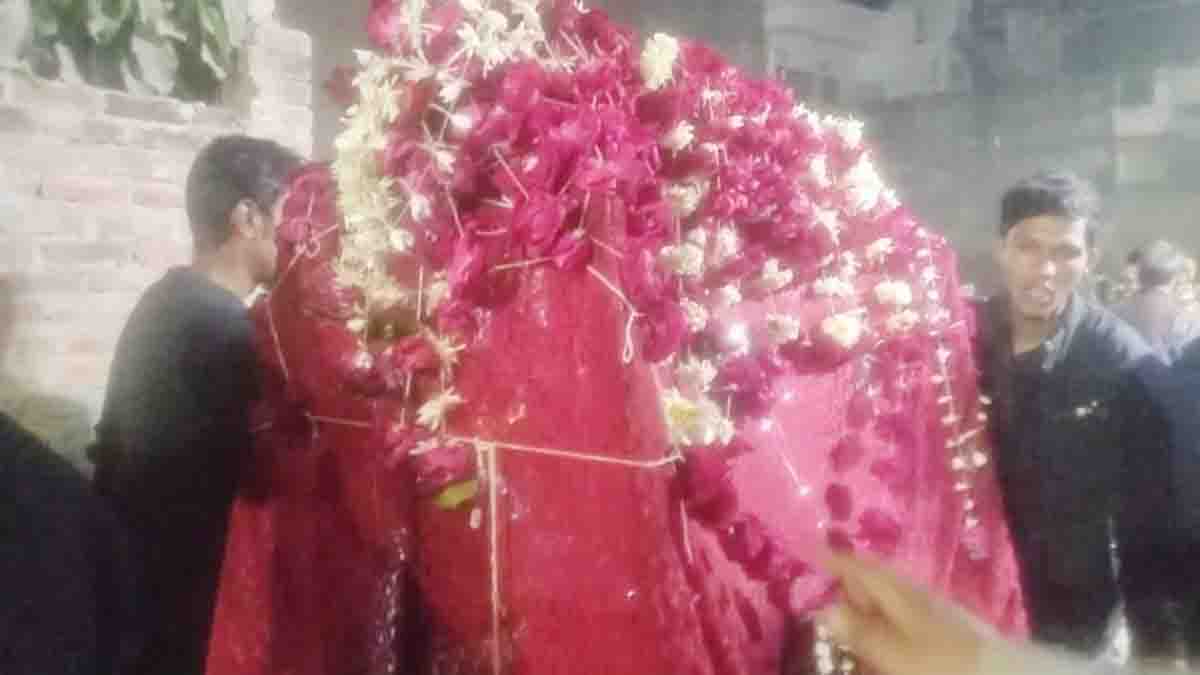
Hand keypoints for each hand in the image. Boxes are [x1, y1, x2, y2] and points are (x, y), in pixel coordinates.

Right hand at [820, 553, 988, 674]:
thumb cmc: (938, 663)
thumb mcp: (893, 651)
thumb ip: (860, 631)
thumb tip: (824, 609)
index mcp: (899, 592)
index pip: (860, 567)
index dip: (833, 559)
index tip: (808, 552)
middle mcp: (914, 595)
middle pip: (874, 582)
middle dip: (847, 583)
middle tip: (821, 590)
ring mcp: (930, 613)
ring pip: (888, 602)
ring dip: (865, 607)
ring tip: (845, 621)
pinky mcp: (941, 633)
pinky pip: (901, 620)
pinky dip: (883, 625)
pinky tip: (879, 641)